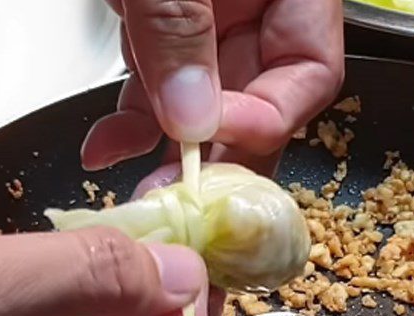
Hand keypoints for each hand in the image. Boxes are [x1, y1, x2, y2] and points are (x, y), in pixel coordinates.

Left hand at [83, 0, 343, 174]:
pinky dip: (129, 121)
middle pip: (257, 101)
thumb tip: (192, 118)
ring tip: (136, 185)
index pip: (309, 72)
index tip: (211, 135)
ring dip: (164, 149)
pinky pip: (155, 88)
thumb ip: (180, 26)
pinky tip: (104, 148)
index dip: (266, 117)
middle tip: (180, 199)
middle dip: (214, 154)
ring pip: (200, 105)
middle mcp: (258, 6)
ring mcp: (210, 20)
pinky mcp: (162, 28)